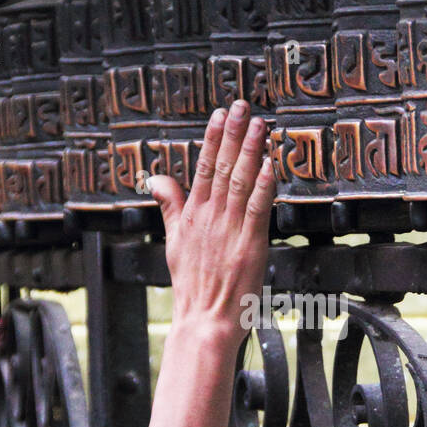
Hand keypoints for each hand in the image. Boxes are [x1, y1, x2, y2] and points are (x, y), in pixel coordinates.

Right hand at [148, 100, 274, 347]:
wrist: (203, 320)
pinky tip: (270, 165)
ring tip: (260, 125)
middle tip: (243, 106)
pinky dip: (264, 187)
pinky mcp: (250, 245)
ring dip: (251, 151)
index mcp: (193, 215)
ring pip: (241, 182)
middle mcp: (210, 217)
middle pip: (222, 167)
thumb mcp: (174, 241)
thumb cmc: (193, 285)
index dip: (213, 138)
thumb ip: (169, 206)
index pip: (203, 167)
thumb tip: (156, 177)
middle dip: (233, 134)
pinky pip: (258, 210)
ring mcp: (230, 230)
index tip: (220, 113)